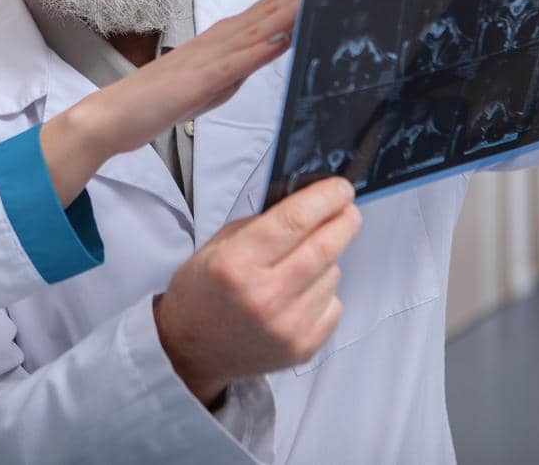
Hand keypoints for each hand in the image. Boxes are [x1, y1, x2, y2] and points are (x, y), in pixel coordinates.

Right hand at [41, 0, 302, 202]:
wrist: (113, 117)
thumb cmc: (158, 101)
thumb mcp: (212, 85)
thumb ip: (240, 68)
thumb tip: (268, 53)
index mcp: (223, 41)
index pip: (270, 12)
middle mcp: (220, 40)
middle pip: (271, 10)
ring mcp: (211, 57)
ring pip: (260, 27)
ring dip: (291, 8)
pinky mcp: (201, 79)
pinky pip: (238, 62)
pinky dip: (263, 47)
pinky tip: (285, 35)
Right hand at [154, 175, 360, 403]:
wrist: (191, 350)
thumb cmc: (203, 291)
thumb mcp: (219, 244)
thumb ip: (263, 223)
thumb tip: (309, 202)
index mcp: (237, 263)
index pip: (294, 220)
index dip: (325, 198)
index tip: (341, 188)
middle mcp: (265, 296)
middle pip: (324, 247)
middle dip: (344, 220)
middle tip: (347, 209)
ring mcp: (287, 326)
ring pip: (333, 274)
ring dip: (326, 261)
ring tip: (298, 267)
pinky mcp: (303, 347)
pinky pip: (334, 304)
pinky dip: (324, 292)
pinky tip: (300, 295)